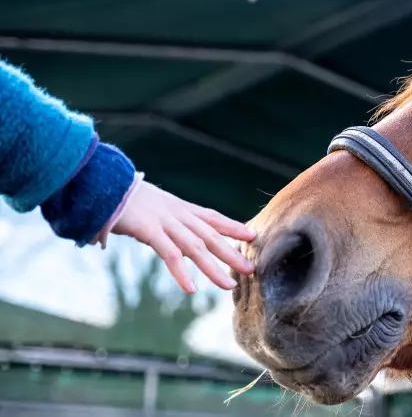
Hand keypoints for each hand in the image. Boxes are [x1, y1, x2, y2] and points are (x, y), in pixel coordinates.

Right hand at [110, 181, 255, 292]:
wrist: (100, 181)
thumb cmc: (121, 197)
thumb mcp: (150, 207)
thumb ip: (163, 223)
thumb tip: (171, 243)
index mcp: (178, 207)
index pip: (212, 217)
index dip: (232, 226)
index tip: (252, 234)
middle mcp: (176, 214)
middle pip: (210, 235)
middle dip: (231, 253)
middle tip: (251, 269)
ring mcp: (164, 221)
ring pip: (195, 247)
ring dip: (213, 268)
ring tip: (228, 286)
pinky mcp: (148, 229)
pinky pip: (169, 254)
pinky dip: (181, 272)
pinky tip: (191, 288)